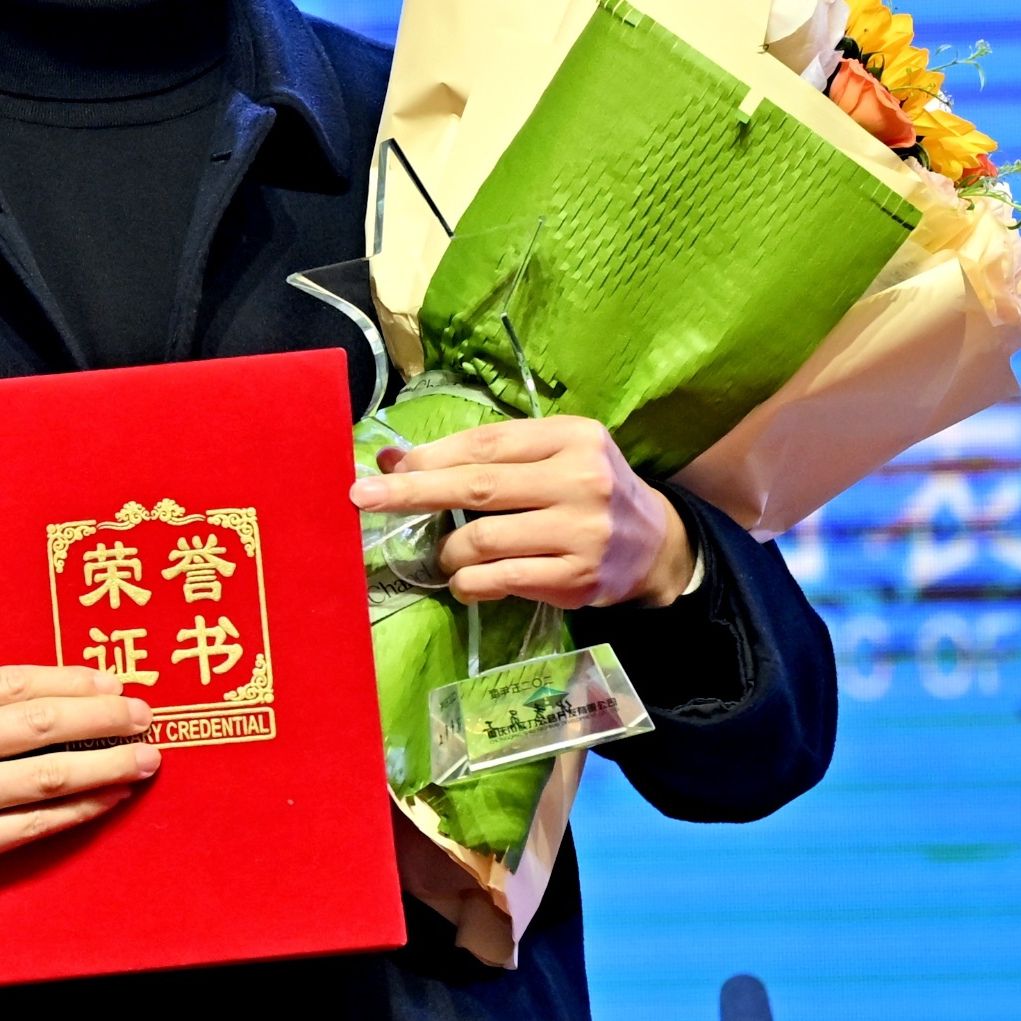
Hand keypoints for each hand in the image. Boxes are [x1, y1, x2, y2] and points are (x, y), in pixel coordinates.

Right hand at [0, 665, 158, 891]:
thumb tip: (66, 692)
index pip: (14, 683)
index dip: (71, 681)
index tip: (112, 684)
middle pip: (40, 724)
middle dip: (102, 718)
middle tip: (144, 716)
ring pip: (50, 775)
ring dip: (108, 763)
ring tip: (144, 756)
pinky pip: (40, 822)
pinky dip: (85, 806)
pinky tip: (113, 793)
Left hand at [351, 414, 693, 611]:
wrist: (656, 544)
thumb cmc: (585, 491)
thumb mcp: (548, 457)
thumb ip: (482, 456)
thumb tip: (396, 459)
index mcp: (572, 437)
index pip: (486, 444)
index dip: (431, 458)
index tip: (387, 468)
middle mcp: (581, 480)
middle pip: (479, 487)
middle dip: (414, 494)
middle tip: (364, 499)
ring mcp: (582, 531)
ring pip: (484, 540)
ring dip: (448, 551)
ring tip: (446, 555)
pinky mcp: (578, 578)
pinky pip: (502, 580)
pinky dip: (470, 583)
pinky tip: (464, 582)